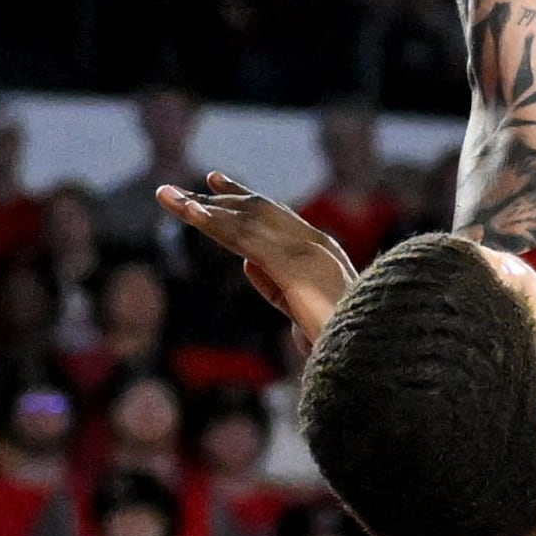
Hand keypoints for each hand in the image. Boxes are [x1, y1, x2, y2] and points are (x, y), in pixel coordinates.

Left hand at [159, 173, 356, 338]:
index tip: (220, 187)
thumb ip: (275, 285)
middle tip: (189, 184)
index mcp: (321, 251)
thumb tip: (247, 263)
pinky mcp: (288, 265)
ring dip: (200, 207)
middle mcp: (312, 242)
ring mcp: (302, 250)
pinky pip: (242, 239)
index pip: (278, 217)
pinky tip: (188, 214)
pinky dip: (211, 223)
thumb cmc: (342, 339)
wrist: (369, 351)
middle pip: (257, 210)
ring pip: (243, 220)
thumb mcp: (302, 309)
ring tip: (166, 196)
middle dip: (223, 195)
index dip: (247, 200)